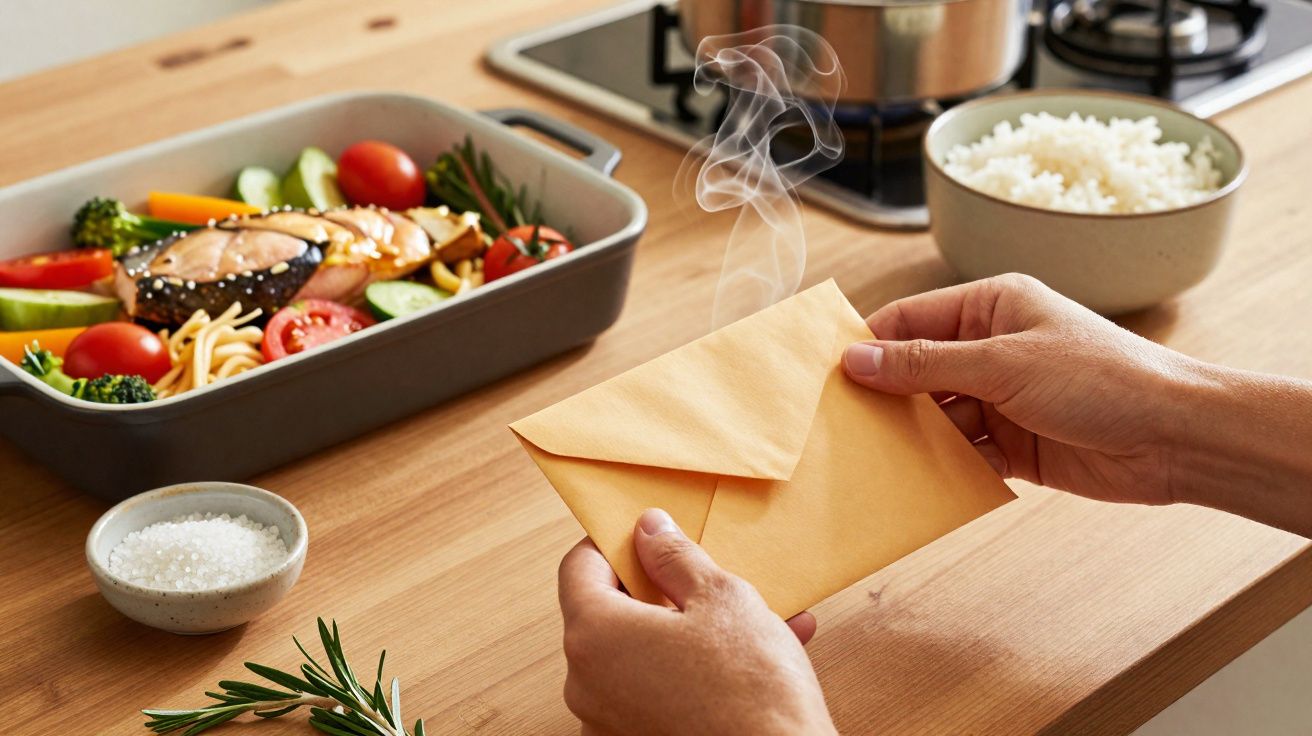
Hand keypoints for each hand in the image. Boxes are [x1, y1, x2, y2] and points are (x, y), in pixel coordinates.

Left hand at [558, 509, 835, 735]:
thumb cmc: (753, 688)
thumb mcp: (721, 598)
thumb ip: (675, 557)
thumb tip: (649, 530)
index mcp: (593, 636)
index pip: (578, 569)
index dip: (611, 543)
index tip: (643, 534)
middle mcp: (586, 684)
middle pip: (609, 615)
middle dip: (657, 591)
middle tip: (702, 577)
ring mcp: (607, 722)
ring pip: (641, 656)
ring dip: (686, 632)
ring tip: (753, 618)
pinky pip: (659, 694)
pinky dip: (694, 674)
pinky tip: (752, 660)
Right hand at [842, 273, 1197, 505]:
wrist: (1176, 438)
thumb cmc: (1100, 378)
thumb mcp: (1002, 363)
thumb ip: (925, 364)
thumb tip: (855, 358)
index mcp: (991, 306)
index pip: (910, 319)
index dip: (867, 344)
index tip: (824, 375)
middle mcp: (992, 348)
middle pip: (916, 371)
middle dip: (884, 398)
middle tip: (837, 425)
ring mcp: (1002, 398)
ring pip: (936, 417)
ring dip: (911, 438)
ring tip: (868, 460)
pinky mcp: (1014, 445)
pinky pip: (962, 454)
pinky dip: (942, 468)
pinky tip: (915, 483)